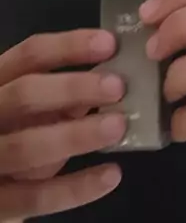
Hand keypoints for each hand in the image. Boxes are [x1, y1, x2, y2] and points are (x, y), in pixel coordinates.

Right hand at [0, 30, 126, 219]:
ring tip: (118, 127)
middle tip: (117, 87)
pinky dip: (75, 188)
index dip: (69, 46)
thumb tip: (107, 82)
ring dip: (76, 135)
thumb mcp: (26, 109)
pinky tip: (111, 175)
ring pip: (27, 146)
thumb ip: (58, 98)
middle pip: (24, 94)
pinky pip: (35, 197)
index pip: (29, 55)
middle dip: (72, 88)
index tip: (110, 44)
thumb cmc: (12, 134)